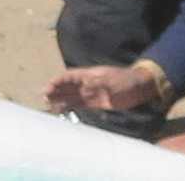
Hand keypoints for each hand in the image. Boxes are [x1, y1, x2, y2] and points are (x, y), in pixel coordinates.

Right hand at [46, 64, 163, 115]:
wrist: (141, 88)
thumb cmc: (126, 80)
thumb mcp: (112, 80)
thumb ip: (97, 83)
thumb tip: (83, 85)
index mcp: (88, 75)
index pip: (68, 77)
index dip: (57, 81)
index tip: (48, 88)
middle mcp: (86, 84)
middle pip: (66, 86)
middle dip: (54, 90)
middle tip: (43, 98)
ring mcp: (91, 93)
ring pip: (71, 96)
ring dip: (59, 99)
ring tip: (48, 105)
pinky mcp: (96, 103)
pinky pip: (80, 104)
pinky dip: (70, 106)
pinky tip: (62, 110)